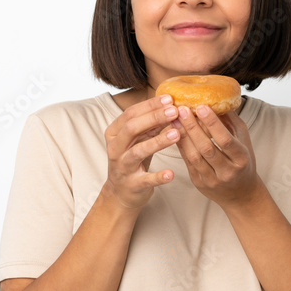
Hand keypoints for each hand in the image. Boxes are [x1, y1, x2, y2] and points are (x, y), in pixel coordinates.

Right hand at [103, 95, 180, 209]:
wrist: (121, 192)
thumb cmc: (132, 160)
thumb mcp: (139, 139)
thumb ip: (151, 125)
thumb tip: (172, 105)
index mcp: (114, 133)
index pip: (130, 114)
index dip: (150, 105)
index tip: (169, 98)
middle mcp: (115, 149)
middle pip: (132, 128)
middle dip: (154, 117)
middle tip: (175, 111)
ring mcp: (122, 167)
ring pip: (138, 151)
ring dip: (157, 142)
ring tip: (176, 134)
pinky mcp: (132, 184)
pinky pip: (146, 180)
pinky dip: (159, 177)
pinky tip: (171, 173)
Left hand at [173, 104, 259, 207]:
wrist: (240, 194)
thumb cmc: (242, 162)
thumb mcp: (244, 141)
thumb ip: (232, 121)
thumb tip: (218, 98)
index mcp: (241, 158)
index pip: (225, 140)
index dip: (213, 123)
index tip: (201, 106)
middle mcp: (227, 171)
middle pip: (207, 148)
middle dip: (193, 128)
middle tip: (182, 109)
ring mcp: (212, 179)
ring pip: (194, 156)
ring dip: (183, 136)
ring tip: (175, 119)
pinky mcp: (199, 183)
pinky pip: (187, 162)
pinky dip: (180, 146)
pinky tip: (174, 133)